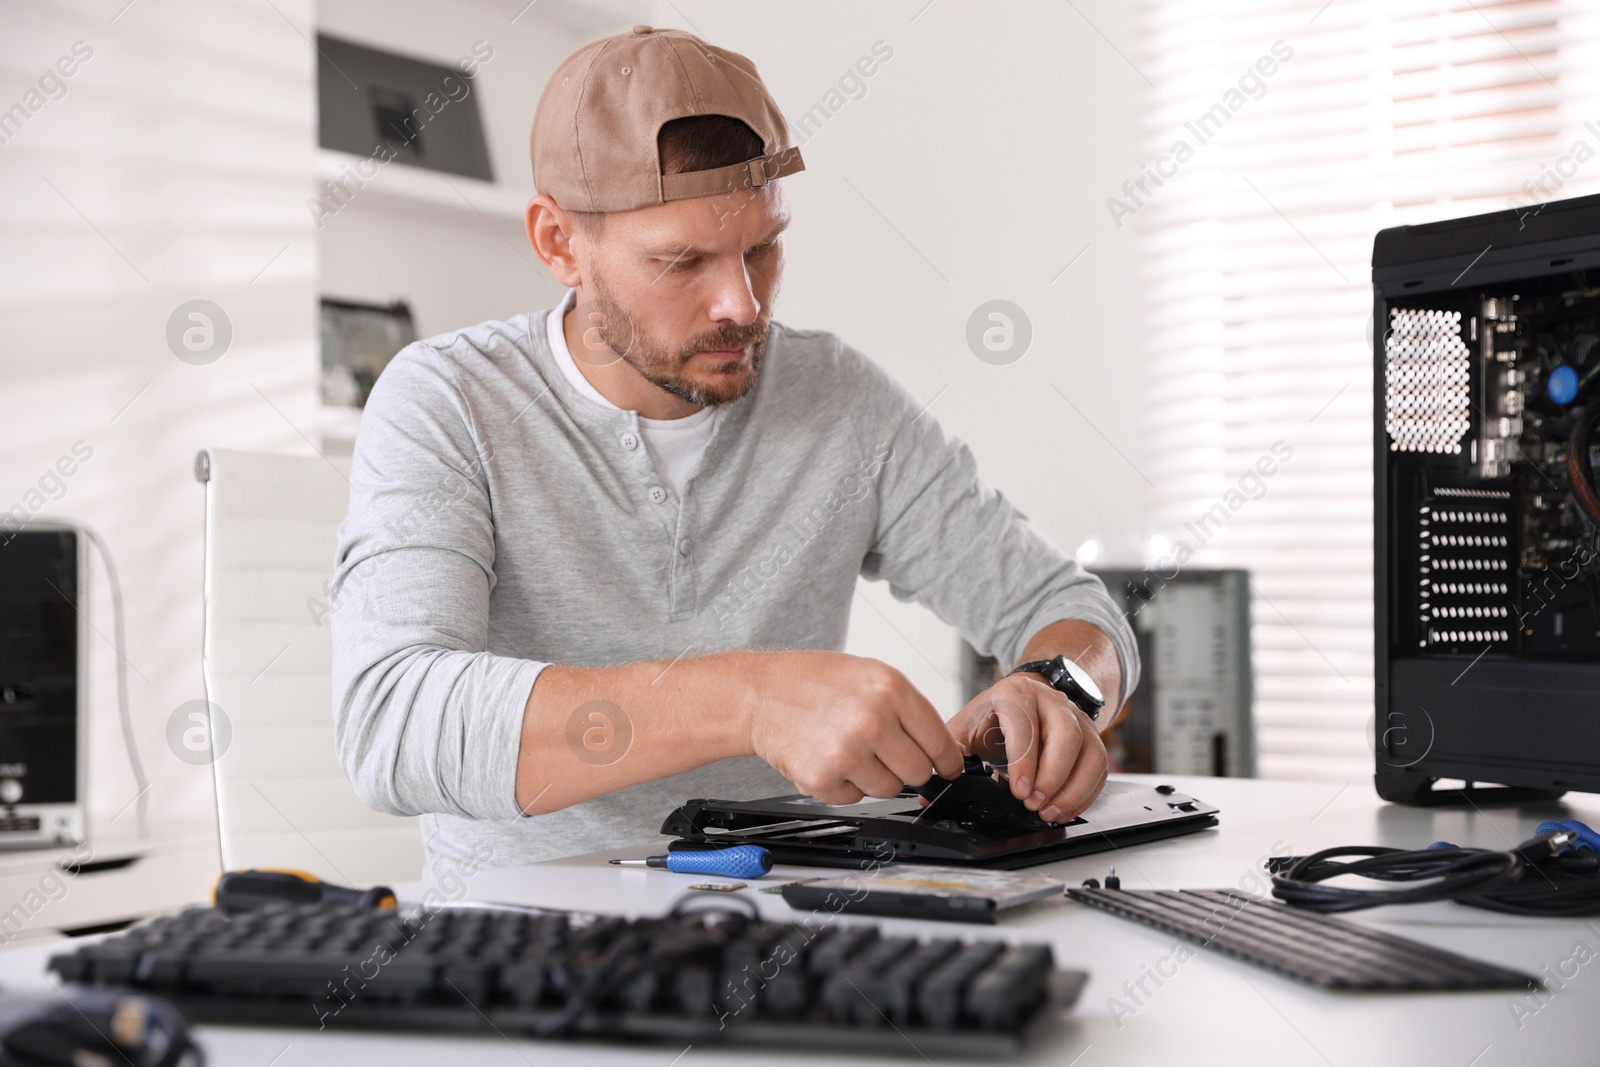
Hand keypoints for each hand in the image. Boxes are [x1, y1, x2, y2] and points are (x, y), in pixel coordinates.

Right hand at [747, 652, 964, 804]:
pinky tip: (830, 757)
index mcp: (890, 689)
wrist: (759, 695)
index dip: (946, 760)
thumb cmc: (812, 681)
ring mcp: (847, 753)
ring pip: (889, 789)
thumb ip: (907, 708)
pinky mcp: (824, 780)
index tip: (948, 768)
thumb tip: (939, 746)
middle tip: (886, 753)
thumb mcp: (870, 674)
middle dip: (907, 767)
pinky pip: (855, 798)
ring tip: (850, 749)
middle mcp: (872, 721)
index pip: (938, 740)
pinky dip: (846, 785)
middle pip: (918, 772)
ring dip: (875, 777)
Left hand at [944, 673, 1107, 823]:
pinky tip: (1066, 809)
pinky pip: (1099, 768)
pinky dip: (1085, 794)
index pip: (1025, 725)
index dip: (1024, 760)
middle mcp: (1052, 702)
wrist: (1027, 697)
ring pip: (1089, 753)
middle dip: (1052, 776)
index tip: (1019, 791)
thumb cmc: (995, 714)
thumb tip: (933, 788)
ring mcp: (1077, 719)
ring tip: (1050, 813)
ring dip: (1072, 789)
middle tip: (1035, 805)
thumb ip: (952, 752)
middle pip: (1066, 736)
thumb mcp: (968, 725)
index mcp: (1016, 694)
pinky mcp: (1093, 739)